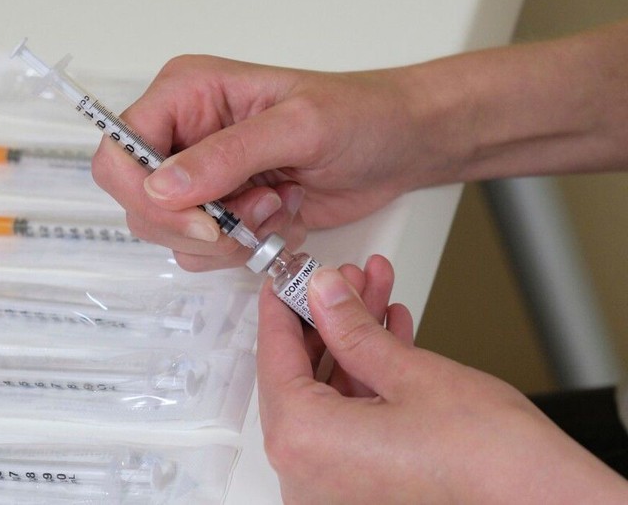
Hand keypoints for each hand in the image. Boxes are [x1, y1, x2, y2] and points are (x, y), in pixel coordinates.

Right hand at [92, 56, 434, 270]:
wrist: (394, 146)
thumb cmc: (358, 116)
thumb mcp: (298, 126)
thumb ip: (227, 155)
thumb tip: (161, 186)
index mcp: (187, 94)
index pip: (121, 151)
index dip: (145, 194)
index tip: (203, 218)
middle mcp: (185, 136)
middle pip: (140, 203)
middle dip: (200, 225)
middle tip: (257, 210)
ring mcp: (204, 178)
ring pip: (174, 235)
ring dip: (232, 237)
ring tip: (279, 204)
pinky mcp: (227, 211)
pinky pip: (208, 252)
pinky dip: (247, 247)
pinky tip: (283, 215)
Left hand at [258, 255, 627, 503]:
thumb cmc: (490, 463)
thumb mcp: (410, 373)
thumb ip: (351, 328)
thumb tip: (323, 293)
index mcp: (305, 444)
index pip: (274, 358)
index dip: (282, 309)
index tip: (286, 281)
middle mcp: (309, 476)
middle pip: (303, 375)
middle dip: (331, 320)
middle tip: (346, 282)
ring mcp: (336, 487)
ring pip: (331, 394)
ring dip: (355, 343)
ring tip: (376, 297)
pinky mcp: (364, 488)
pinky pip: (351, 420)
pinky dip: (368, 379)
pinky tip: (389, 336)